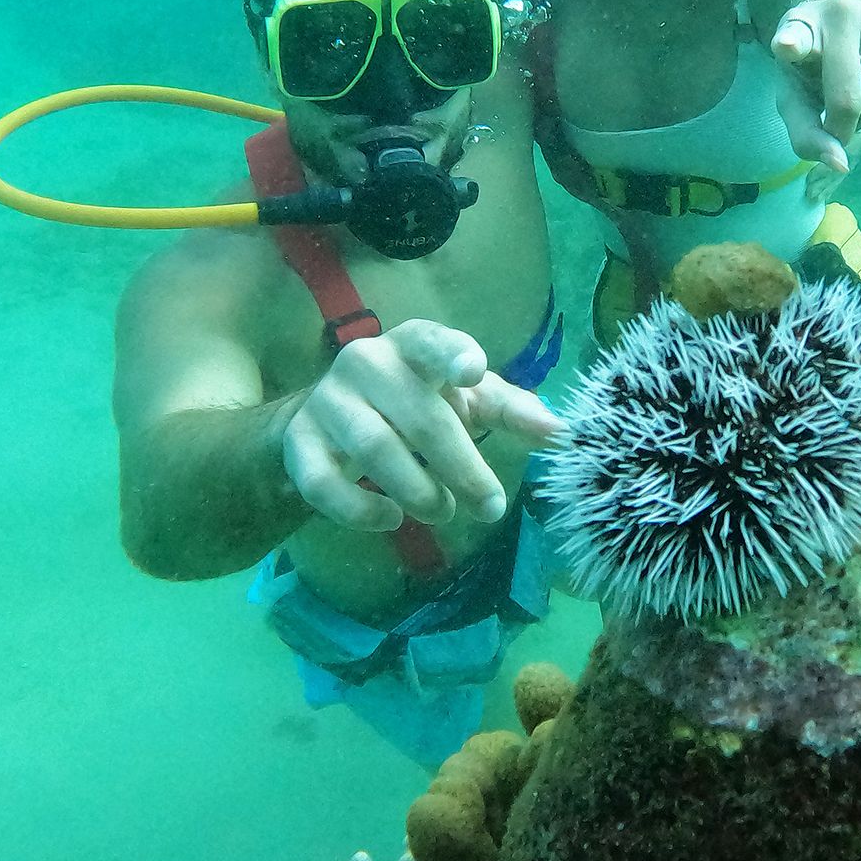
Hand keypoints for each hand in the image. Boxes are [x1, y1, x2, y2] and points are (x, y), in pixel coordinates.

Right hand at [284, 321, 557, 535]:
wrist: (328, 420)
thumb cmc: (414, 402)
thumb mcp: (465, 400)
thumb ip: (511, 411)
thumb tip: (561, 432)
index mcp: (412, 345)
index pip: (432, 341)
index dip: (452, 354)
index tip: (473, 371)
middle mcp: (365, 363)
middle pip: (420, 417)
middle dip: (462, 468)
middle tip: (490, 508)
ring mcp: (327, 401)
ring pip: (375, 449)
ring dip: (418, 490)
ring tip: (443, 510)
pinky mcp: (299, 443)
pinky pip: (324, 483)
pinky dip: (360, 510)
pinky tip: (390, 519)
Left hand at [770, 0, 860, 174]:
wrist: (839, 16)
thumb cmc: (811, 65)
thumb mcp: (795, 96)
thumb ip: (807, 135)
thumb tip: (840, 164)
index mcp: (797, 26)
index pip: (795, 36)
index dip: (792, 44)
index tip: (787, 47)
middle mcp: (838, 10)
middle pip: (849, 98)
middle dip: (842, 125)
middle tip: (834, 121)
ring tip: (851, 88)